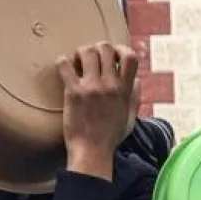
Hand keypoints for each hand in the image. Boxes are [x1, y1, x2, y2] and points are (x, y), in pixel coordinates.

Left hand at [58, 42, 139, 178]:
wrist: (92, 151)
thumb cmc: (111, 137)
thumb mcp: (131, 118)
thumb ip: (135, 98)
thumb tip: (137, 81)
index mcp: (125, 90)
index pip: (130, 57)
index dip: (120, 49)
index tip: (112, 57)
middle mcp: (110, 85)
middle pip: (105, 47)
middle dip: (97, 48)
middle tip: (90, 60)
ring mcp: (91, 87)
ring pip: (86, 51)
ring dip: (80, 53)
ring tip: (77, 63)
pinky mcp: (73, 92)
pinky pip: (65, 65)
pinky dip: (63, 61)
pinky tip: (64, 68)